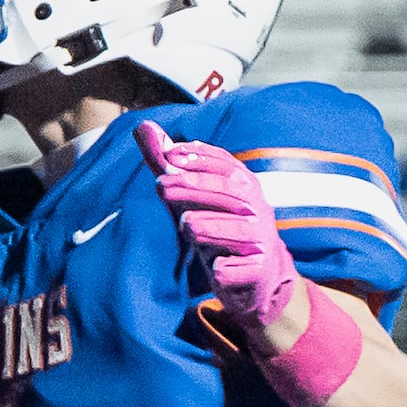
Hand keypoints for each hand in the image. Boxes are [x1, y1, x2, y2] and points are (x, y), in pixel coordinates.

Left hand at [139, 122, 304, 344]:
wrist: (253, 278)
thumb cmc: (218, 230)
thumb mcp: (193, 197)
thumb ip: (169, 167)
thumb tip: (144, 128)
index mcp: (246, 188)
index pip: (226, 166)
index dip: (200, 158)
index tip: (170, 157)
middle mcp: (259, 211)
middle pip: (231, 193)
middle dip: (194, 188)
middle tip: (160, 187)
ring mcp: (262, 243)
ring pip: (239, 231)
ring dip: (210, 226)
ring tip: (186, 226)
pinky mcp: (258, 273)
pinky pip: (242, 270)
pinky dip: (227, 269)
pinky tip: (216, 268)